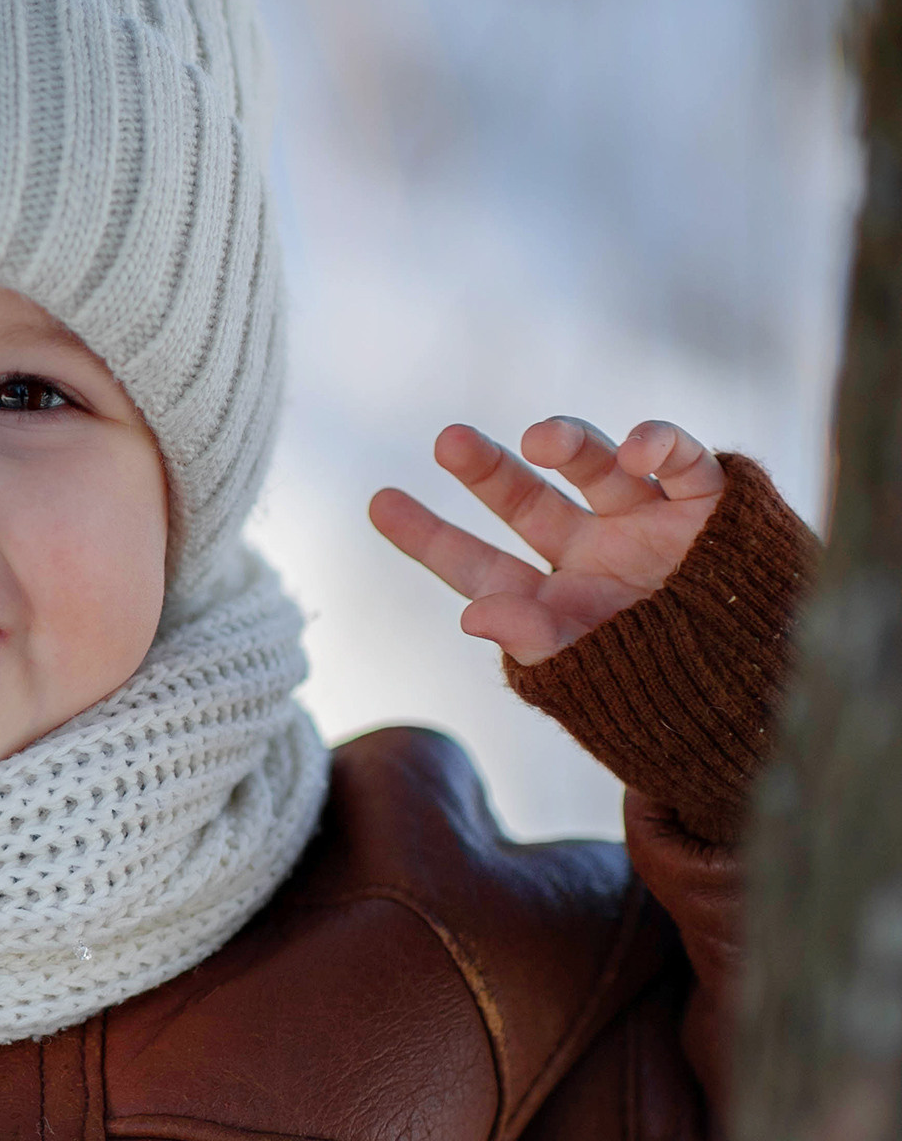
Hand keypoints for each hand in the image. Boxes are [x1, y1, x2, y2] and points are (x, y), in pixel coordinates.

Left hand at [368, 417, 723, 666]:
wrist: (763, 703)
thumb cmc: (666, 698)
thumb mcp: (592, 675)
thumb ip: (533, 643)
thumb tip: (472, 615)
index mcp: (550, 599)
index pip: (475, 564)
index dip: (428, 535)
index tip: (378, 501)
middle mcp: (590, 552)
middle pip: (525, 500)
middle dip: (486, 470)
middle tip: (449, 441)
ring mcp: (644, 525)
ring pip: (595, 464)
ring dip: (568, 441)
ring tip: (544, 437)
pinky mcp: (702, 507)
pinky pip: (680, 461)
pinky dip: (660, 445)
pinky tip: (639, 447)